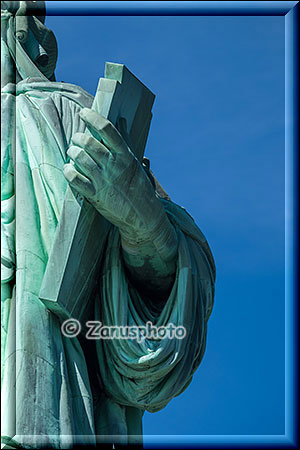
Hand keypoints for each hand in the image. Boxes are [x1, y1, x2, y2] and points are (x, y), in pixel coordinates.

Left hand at [63, 108, 166, 243]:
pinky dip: (68, 171)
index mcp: (125, 156)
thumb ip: (125, 141)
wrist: (143, 216)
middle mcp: (114, 166)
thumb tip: (120, 120)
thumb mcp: (135, 163)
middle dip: (78, 137)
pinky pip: (74, 179)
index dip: (92, 117)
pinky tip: (70, 169)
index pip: (107, 129)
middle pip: (89, 142)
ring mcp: (104, 181)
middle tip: (77, 139)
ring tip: (73, 153)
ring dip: (72, 152)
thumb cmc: (139, 187)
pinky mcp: (95, 196)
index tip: (84, 113)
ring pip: (79, 158)